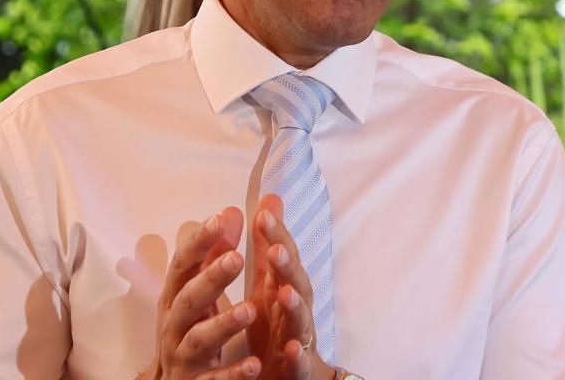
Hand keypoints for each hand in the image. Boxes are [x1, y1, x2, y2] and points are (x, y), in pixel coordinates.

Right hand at [143, 207, 261, 379]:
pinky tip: (255, 364)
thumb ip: (216, 254)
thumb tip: (232, 211)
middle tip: (237, 259)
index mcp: (176, 299)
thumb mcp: (201, 292)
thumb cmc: (191, 329)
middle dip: (210, 279)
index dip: (198, 243)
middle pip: (188, 301)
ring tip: (250, 310)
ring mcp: (183, 357)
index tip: (219, 219)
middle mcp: (174, 327)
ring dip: (223, 324)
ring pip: (198, 340)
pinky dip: (233, 374)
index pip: (183, 266)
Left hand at [247, 194, 335, 379]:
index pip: (283, 257)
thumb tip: (269, 201)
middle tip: (275, 249)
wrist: (297, 375)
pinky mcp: (298, 370)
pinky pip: (300, 364)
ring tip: (286, 293)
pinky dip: (297, 356)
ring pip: (301, 321)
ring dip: (295, 307)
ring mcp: (299, 339)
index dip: (276, 235)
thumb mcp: (269, 284)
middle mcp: (296, 310)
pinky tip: (291, 348)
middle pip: (297, 284)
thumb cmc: (279, 327)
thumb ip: (267, 247)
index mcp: (285, 288)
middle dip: (288, 266)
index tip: (263, 213)